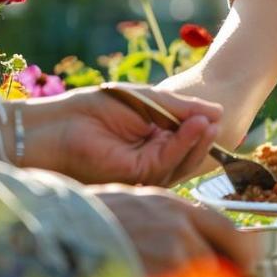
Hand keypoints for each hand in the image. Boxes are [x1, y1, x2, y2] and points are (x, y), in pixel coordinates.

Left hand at [14, 84, 221, 185]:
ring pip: (181, 162)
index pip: (184, 135)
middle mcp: (149, 156)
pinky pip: (167, 162)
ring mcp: (144, 169)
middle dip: (203, 138)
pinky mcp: (136, 176)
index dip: (202, 126)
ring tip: (208, 123)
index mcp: (151, 137)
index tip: (218, 114)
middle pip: (187, 153)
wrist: (58, 124)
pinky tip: (194, 127)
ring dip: (198, 142)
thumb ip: (179, 108)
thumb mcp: (147, 100)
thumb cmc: (95, 108)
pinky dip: (183, 145)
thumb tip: (217, 112)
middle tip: (217, 121)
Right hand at [95, 185, 261, 275]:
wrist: (65, 226)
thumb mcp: (148, 203)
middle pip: (219, 264)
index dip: (244, 254)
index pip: (231, 232)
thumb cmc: (102, 214)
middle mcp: (180, 229)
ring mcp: (166, 257)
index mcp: (180, 207)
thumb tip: (209, 242)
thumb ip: (179, 221)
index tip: (245, 265)